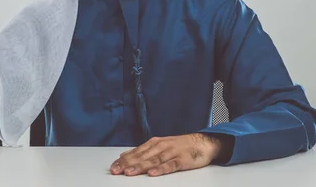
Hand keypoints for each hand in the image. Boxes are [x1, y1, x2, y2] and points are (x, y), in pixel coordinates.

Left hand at [110, 133, 229, 176]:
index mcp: (154, 143)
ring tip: (129, 172)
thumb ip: (144, 151)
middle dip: (128, 164)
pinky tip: (153, 173)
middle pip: (142, 157)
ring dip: (141, 167)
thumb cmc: (180, 145)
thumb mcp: (160, 145)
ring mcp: (172, 153)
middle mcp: (161, 147)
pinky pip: (170, 165)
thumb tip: (125, 156)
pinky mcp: (182, 160)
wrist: (203, 142)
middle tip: (116, 170)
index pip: (136, 152)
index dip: (124, 159)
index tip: (113, 166)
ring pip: (153, 161)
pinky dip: (161, 169)